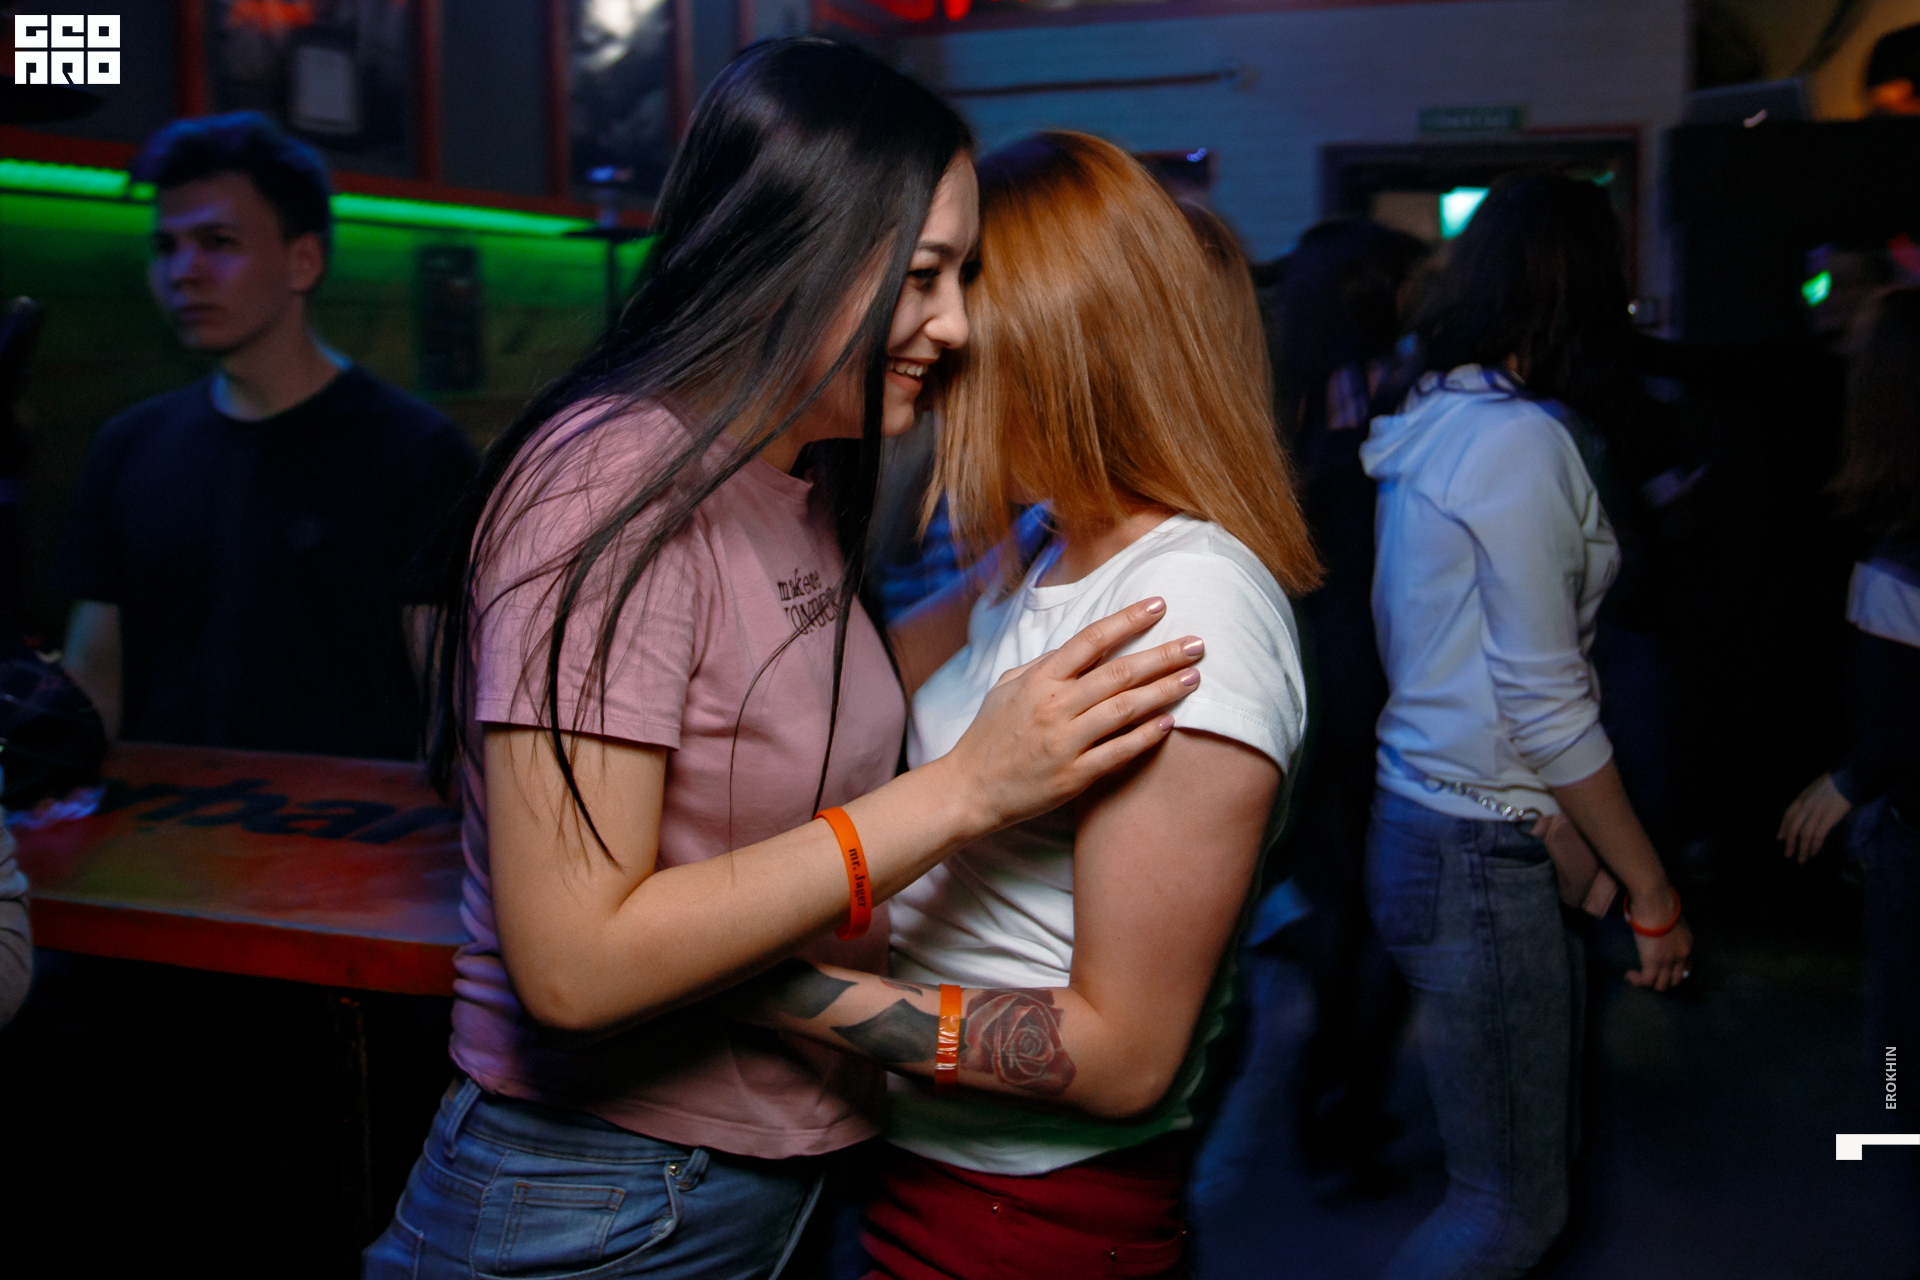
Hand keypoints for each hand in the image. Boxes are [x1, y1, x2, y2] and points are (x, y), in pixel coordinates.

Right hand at [938, 597, 1201, 833]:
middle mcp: (1054, 707)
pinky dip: (1146, 736)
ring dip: (1163, 691)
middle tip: (1197, 643)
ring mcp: (1065, 742)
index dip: (1128, 620)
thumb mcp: (1006, 688)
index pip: (1091, 640)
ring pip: (1125, 709)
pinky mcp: (1074, 776)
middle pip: (1119, 672)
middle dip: (1163, 654)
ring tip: (1193, 677)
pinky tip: (1170, 722)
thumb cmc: (989, 735)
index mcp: (1039, 680)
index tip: (1159, 605)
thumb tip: (1081, 649)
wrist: (969, 789)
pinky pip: (1118, 752)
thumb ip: (1043, 665)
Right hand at [1623, 882, 1691, 991]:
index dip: (1674, 974)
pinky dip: (1638, 981)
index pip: (1686, 968)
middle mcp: (1682, 955)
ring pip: (1662, 985)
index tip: (1663, 971)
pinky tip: (1630, 975)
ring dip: (1649, 984)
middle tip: (1648, 977)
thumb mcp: (1671, 917)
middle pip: (1675, 981)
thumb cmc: (1660, 901)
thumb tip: (1656, 924)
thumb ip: (1668, 925)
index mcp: (1687, 943)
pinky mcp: (1653, 961)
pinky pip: (1647, 980)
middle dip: (1662, 982)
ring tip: (1637, 977)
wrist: (1656, 901)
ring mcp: (1668, 960)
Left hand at [1778, 773, 1851, 863]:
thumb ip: (1808, 800)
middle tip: (1788, 855)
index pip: (1787, 815)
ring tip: (1801, 859)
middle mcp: (1805, 806)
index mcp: (1801, 798)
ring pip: (1804, 835)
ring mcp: (1816, 812)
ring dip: (1802, 849)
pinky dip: (1815, 845)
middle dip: (1790, 843)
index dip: (1783, 828)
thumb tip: (1806, 814)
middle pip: (1793, 828)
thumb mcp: (1814, 789)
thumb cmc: (1833, 782)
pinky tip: (1814, 852)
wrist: (1847, 778)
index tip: (1780, 838)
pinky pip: (1818, 835)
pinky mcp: (1828, 818)